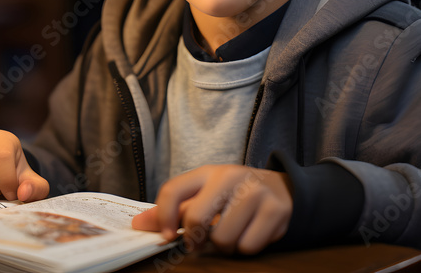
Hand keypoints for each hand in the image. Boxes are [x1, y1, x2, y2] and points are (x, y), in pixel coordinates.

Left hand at [131, 165, 291, 254]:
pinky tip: (250, 234)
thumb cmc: (234, 194)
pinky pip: (247, 246)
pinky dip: (245, 248)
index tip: (164, 236)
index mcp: (208, 171)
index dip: (162, 217)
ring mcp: (255, 192)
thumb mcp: (204, 193)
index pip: (173, 190)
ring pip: (222, 238)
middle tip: (201, 241)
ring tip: (231, 234)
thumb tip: (139, 225)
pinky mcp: (275, 210)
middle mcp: (231, 177)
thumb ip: (173, 209)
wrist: (281, 188)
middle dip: (195, 239)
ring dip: (223, 247)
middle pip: (195, 218)